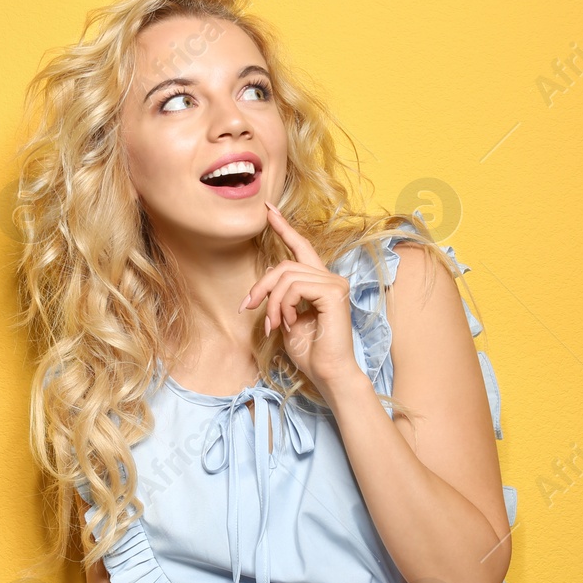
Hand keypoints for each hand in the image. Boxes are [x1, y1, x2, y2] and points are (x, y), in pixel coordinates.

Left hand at [242, 202, 359, 393]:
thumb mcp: (286, 318)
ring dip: (272, 303)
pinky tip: (288, 323)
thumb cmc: (310, 352)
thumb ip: (279, 297)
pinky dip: (283, 306)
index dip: (283, 228)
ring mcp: (334, 284)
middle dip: (261, 286)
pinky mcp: (333, 293)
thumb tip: (263, 285)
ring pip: (286, 277)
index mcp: (320, 282)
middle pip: (284, 265)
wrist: (327, 373)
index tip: (267, 209)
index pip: (301, 248)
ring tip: (274, 325)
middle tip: (248, 308)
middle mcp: (330, 278)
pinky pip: (294, 287)